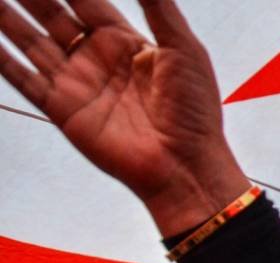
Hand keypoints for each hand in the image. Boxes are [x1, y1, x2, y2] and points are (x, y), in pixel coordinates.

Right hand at [0, 0, 249, 235]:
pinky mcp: (62, 110)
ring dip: (7, 18)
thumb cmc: (194, 111)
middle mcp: (96, 59)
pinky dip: (3, 59)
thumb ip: (159, 7)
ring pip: (30, 40)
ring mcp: (77, 84)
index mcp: (125, 42)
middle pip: (52, 14)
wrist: (185, 165)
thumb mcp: (184, 50)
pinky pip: (23, 79)